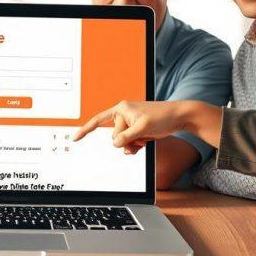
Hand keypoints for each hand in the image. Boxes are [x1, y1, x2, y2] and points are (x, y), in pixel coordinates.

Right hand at [73, 100, 191, 153]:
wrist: (180, 117)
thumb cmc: (163, 117)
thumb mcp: (142, 129)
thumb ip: (126, 137)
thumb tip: (116, 144)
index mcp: (121, 109)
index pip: (99, 121)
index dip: (86, 130)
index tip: (75, 138)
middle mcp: (124, 114)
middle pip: (115, 136)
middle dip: (126, 141)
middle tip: (142, 136)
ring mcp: (130, 122)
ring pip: (122, 142)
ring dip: (132, 145)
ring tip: (145, 139)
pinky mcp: (137, 129)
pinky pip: (129, 143)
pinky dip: (135, 146)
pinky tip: (144, 143)